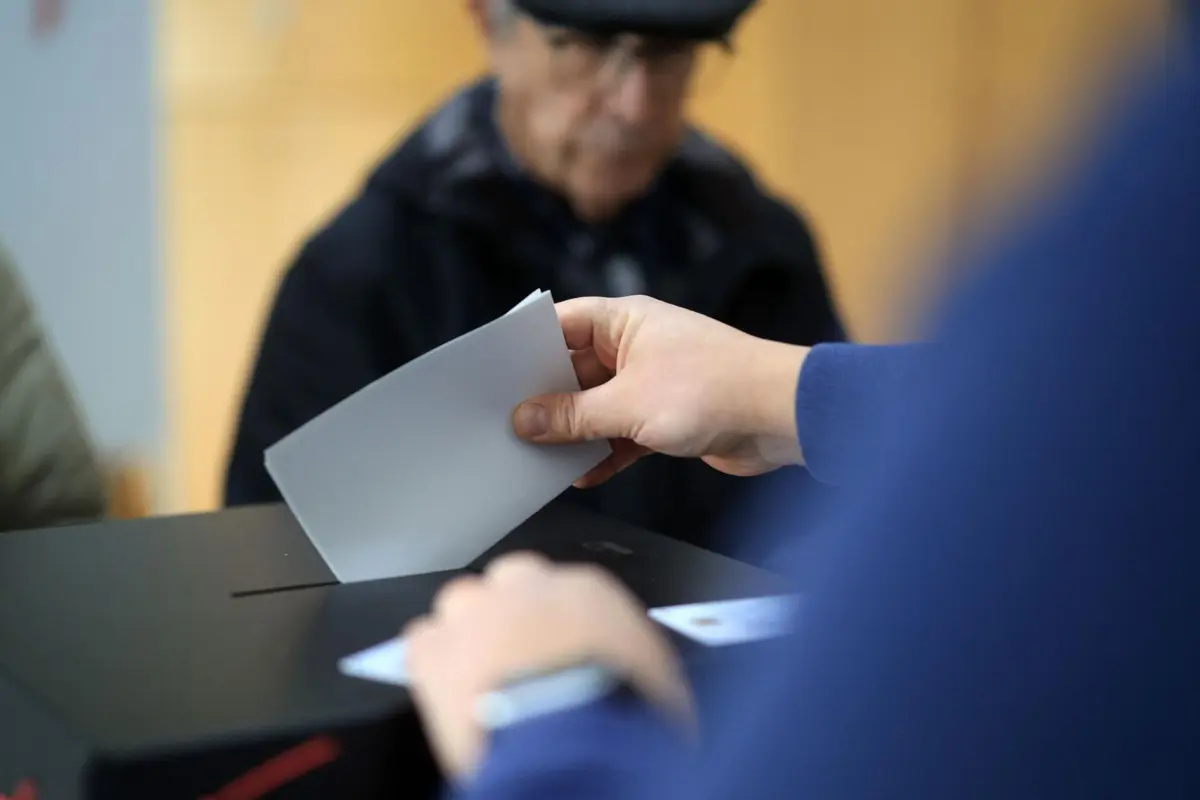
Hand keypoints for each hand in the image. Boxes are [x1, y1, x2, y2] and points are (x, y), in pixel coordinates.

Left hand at [405, 552, 692, 782]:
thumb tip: (637, 670)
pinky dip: (432, 661)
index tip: (561, 648)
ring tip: (481, 677)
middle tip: (520, 659)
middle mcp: (528, 587)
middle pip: (510, 583)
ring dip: (469, 634)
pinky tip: (446, 687)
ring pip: (462, 604)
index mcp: (588, 589)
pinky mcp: (436, 653)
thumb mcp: (656, 679)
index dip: (560, 622)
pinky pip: (423, 641)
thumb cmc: (621, 711)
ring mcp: (477, 614)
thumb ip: (635, 657)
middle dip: (512, 614)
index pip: (566, 589)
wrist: (572, 738)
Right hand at [512, 296, 808, 485]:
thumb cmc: (713, 388)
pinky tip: (583, 474)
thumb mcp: (627, 405)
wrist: (781, 416)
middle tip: (509, 425)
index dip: (528, 347)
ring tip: (539, 457)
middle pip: (575, 369)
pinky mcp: (668, 415)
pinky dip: (604, 452)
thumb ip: (573, 415)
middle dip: (547, 400)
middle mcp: (636, 345)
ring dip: (575, 432)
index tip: (495, 374)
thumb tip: (525, 420)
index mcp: (625, 321)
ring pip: (598, 405)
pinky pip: (622, 432)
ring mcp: (652, 381)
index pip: (561, 324)